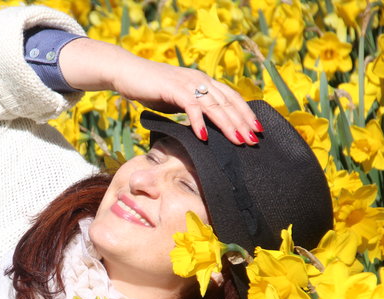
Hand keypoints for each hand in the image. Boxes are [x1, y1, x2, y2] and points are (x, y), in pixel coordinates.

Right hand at [58, 38, 260, 144]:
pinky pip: (191, 107)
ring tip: (238, 140)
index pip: (231, 97)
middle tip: (254, 139)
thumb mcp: (176, 101)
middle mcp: (200, 80)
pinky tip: (204, 137)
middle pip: (227, 102)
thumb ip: (191, 110)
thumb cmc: (150, 88)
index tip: (256, 129)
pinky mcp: (173, 88)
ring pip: (214, 106)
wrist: (127, 73)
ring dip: (228, 124)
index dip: (245, 113)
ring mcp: (187, 83)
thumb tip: (204, 128)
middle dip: (242, 122)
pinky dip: (199, 122)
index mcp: (203, 82)